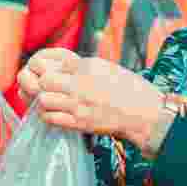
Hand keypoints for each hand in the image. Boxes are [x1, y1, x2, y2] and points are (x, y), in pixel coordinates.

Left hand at [17, 48, 163, 147]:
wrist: (144, 114)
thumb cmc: (129, 89)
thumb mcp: (105, 67)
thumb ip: (82, 66)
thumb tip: (60, 66)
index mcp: (88, 66)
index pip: (55, 62)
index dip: (48, 67)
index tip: (50, 72)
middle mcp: (81, 85)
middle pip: (45, 82)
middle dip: (43, 84)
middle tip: (48, 88)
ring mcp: (79, 105)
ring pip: (44, 101)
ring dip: (44, 100)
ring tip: (51, 100)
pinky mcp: (80, 123)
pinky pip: (51, 119)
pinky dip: (48, 115)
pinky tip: (55, 113)